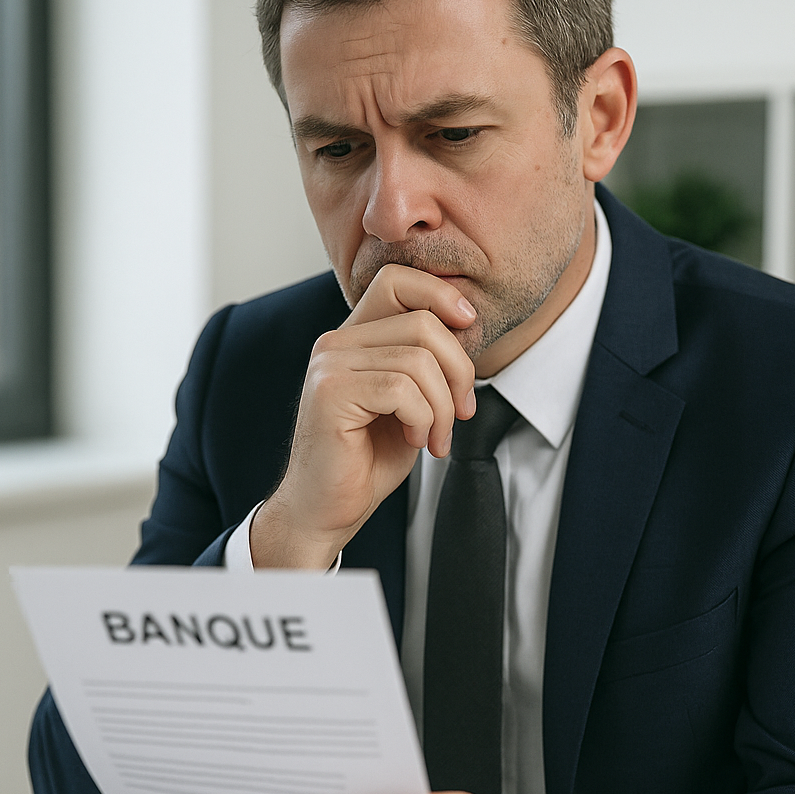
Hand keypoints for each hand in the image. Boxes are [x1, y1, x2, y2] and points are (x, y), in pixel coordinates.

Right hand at [250, 265, 476, 568]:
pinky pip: (402, 389)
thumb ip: (426, 363)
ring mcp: (329, 365)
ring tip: (435, 437)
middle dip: (459, 370)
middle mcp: (335, 343)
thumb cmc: (366, 462)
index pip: (397, 281)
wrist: (325, 512)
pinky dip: (423, 418)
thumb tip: (466, 327)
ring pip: (419, 359)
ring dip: (443, 406)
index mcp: (353, 339)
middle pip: (422, 322)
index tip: (469, 328)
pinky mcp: (330, 393)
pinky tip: (415, 440)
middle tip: (461, 413)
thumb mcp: (408, 403)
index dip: (440, 296)